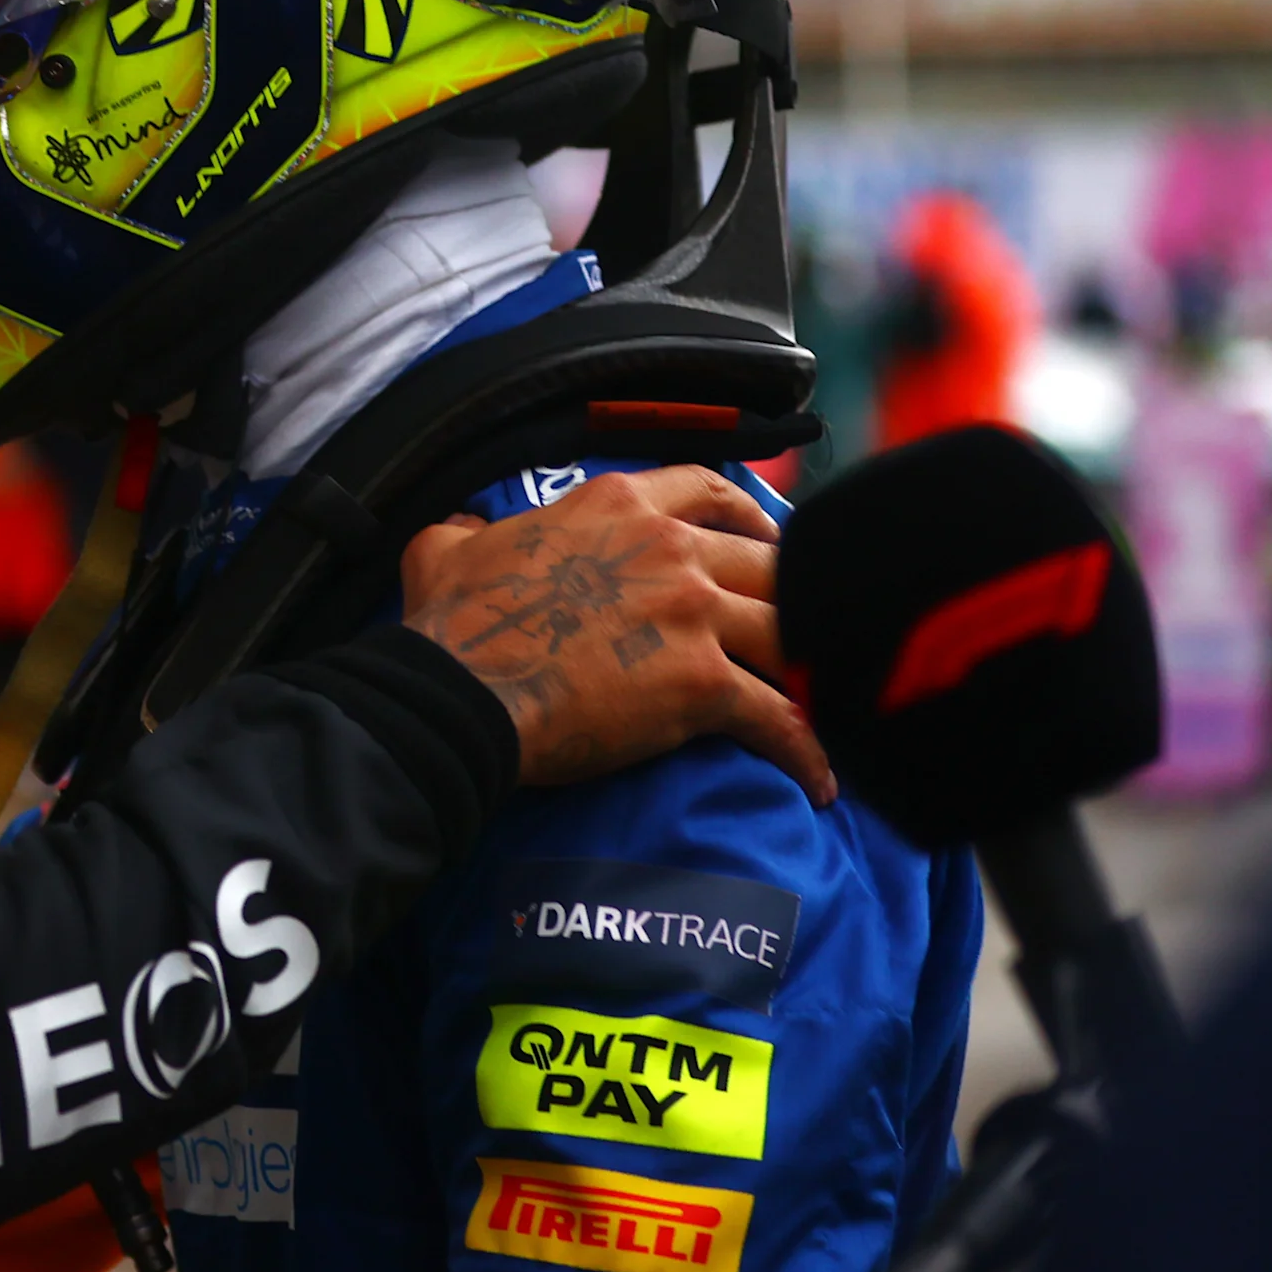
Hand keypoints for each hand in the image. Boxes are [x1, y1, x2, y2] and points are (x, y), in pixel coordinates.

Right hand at [399, 466, 832, 806]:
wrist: (459, 692)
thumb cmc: (448, 623)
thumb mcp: (444, 548)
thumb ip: (467, 529)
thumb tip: (460, 529)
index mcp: (616, 507)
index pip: (706, 490)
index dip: (746, 513)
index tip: (764, 535)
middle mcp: (669, 548)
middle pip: (766, 562)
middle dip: (792, 595)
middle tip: (805, 627)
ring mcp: (692, 613)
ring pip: (788, 630)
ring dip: (810, 667)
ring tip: (828, 701)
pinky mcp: (701, 684)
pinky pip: (776, 717)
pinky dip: (804, 750)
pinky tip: (820, 781)